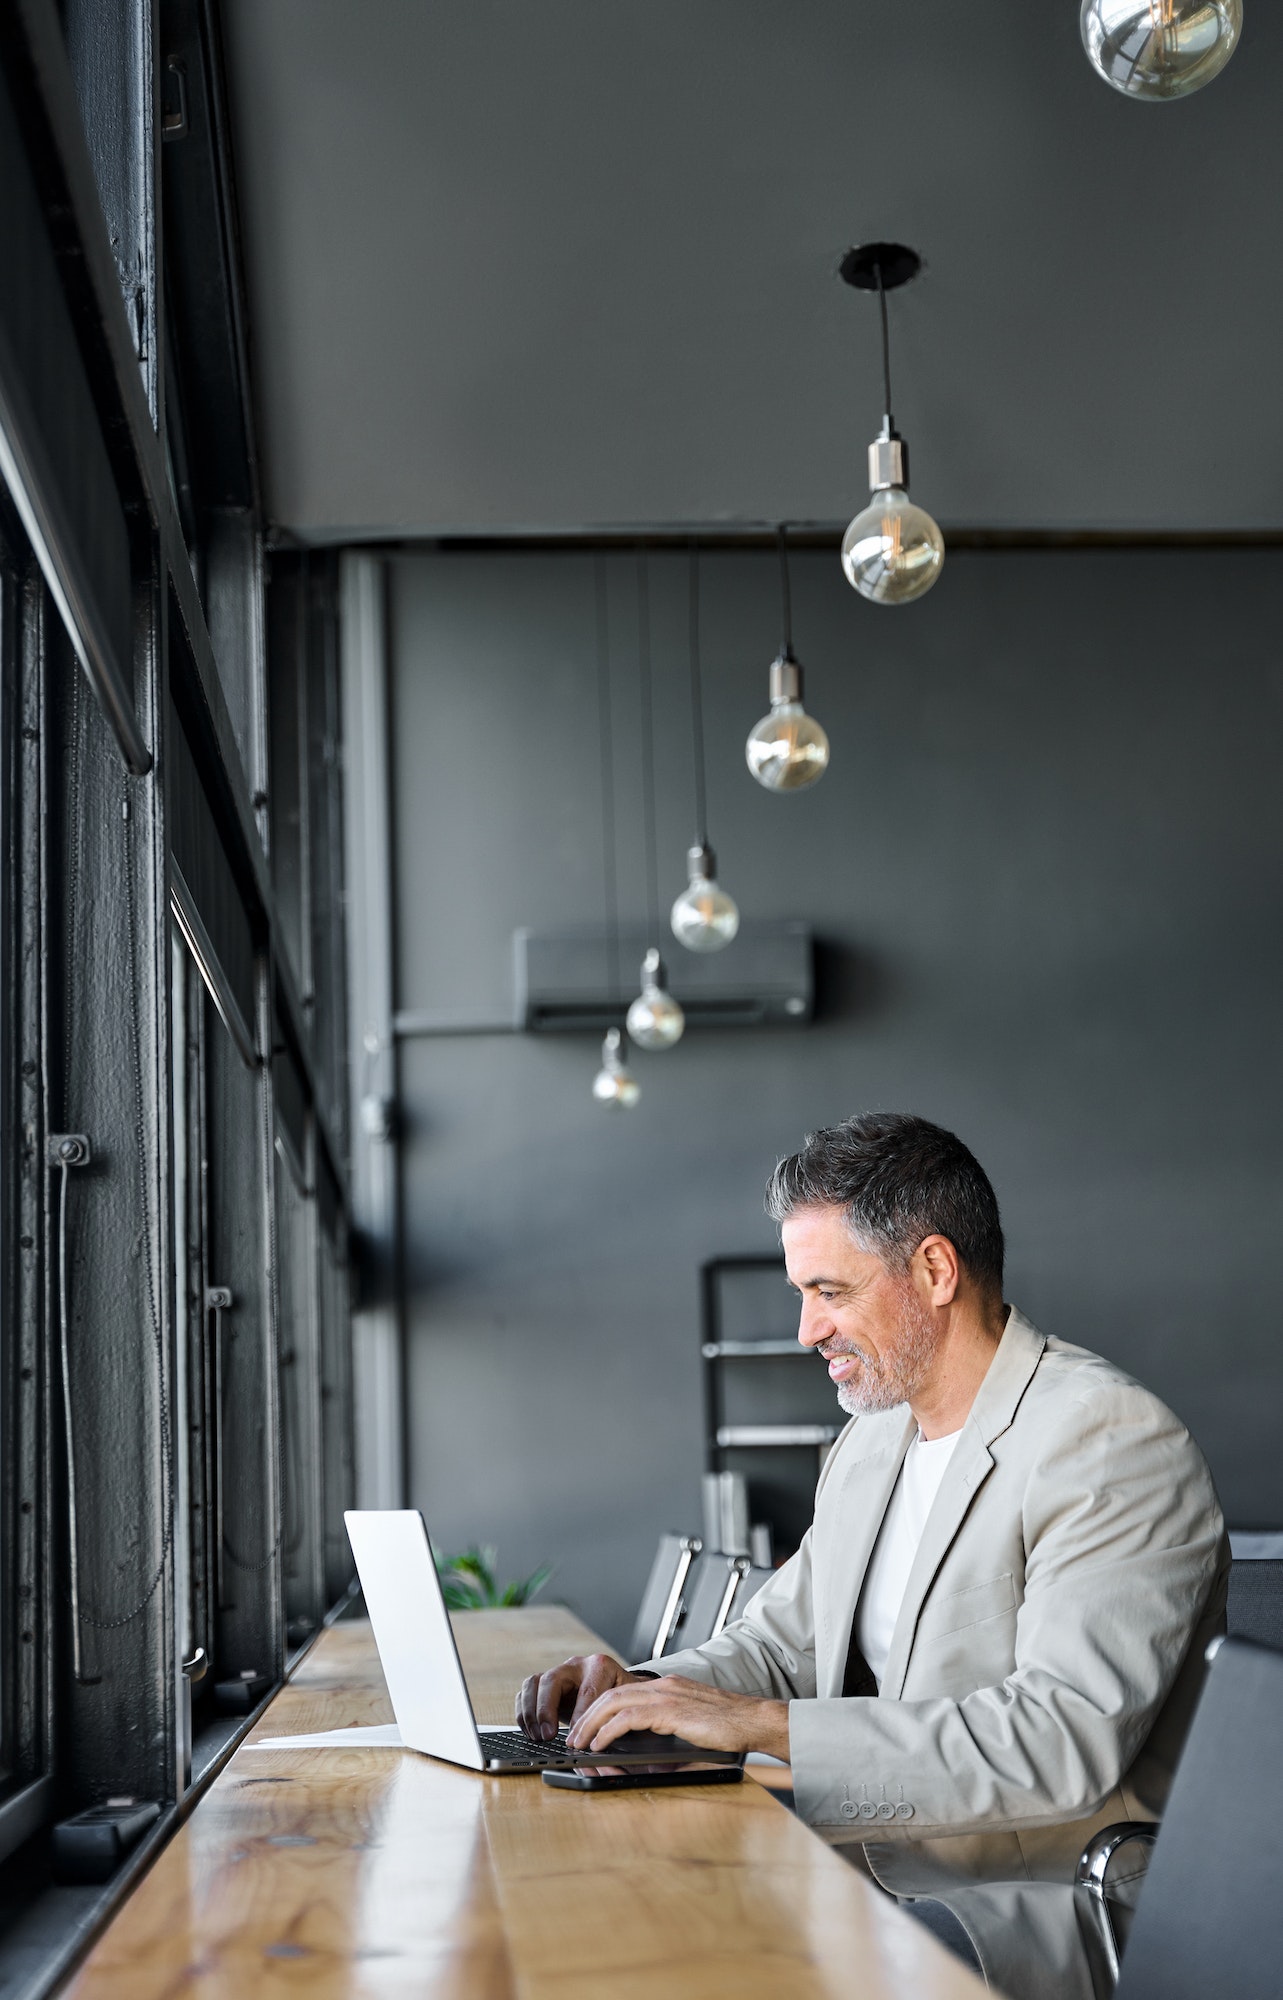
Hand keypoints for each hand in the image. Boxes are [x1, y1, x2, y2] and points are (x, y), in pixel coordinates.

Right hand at [516, 1652, 641, 1740]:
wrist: (616, 1688)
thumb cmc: (622, 1698)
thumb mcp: (625, 1704)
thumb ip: (614, 1716)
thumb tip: (601, 1737)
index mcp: (600, 1666)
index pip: (587, 1691)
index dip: (579, 1717)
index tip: (576, 1741)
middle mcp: (576, 1665)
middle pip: (552, 1680)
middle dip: (547, 1710)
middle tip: (548, 1736)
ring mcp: (558, 1672)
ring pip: (534, 1683)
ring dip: (531, 1712)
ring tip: (537, 1737)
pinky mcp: (544, 1683)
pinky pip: (526, 1692)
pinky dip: (523, 1712)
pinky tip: (531, 1732)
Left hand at [566, 1673, 789, 1762]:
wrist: (754, 1720)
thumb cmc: (730, 1729)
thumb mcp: (692, 1729)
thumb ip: (668, 1736)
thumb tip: (647, 1760)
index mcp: (668, 1688)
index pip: (622, 1690)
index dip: (599, 1707)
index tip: (585, 1726)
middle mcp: (664, 1686)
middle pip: (611, 1693)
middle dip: (587, 1714)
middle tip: (573, 1736)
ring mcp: (667, 1695)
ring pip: (614, 1702)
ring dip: (591, 1723)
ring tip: (579, 1742)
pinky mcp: (671, 1710)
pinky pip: (629, 1717)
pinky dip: (608, 1730)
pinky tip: (599, 1744)